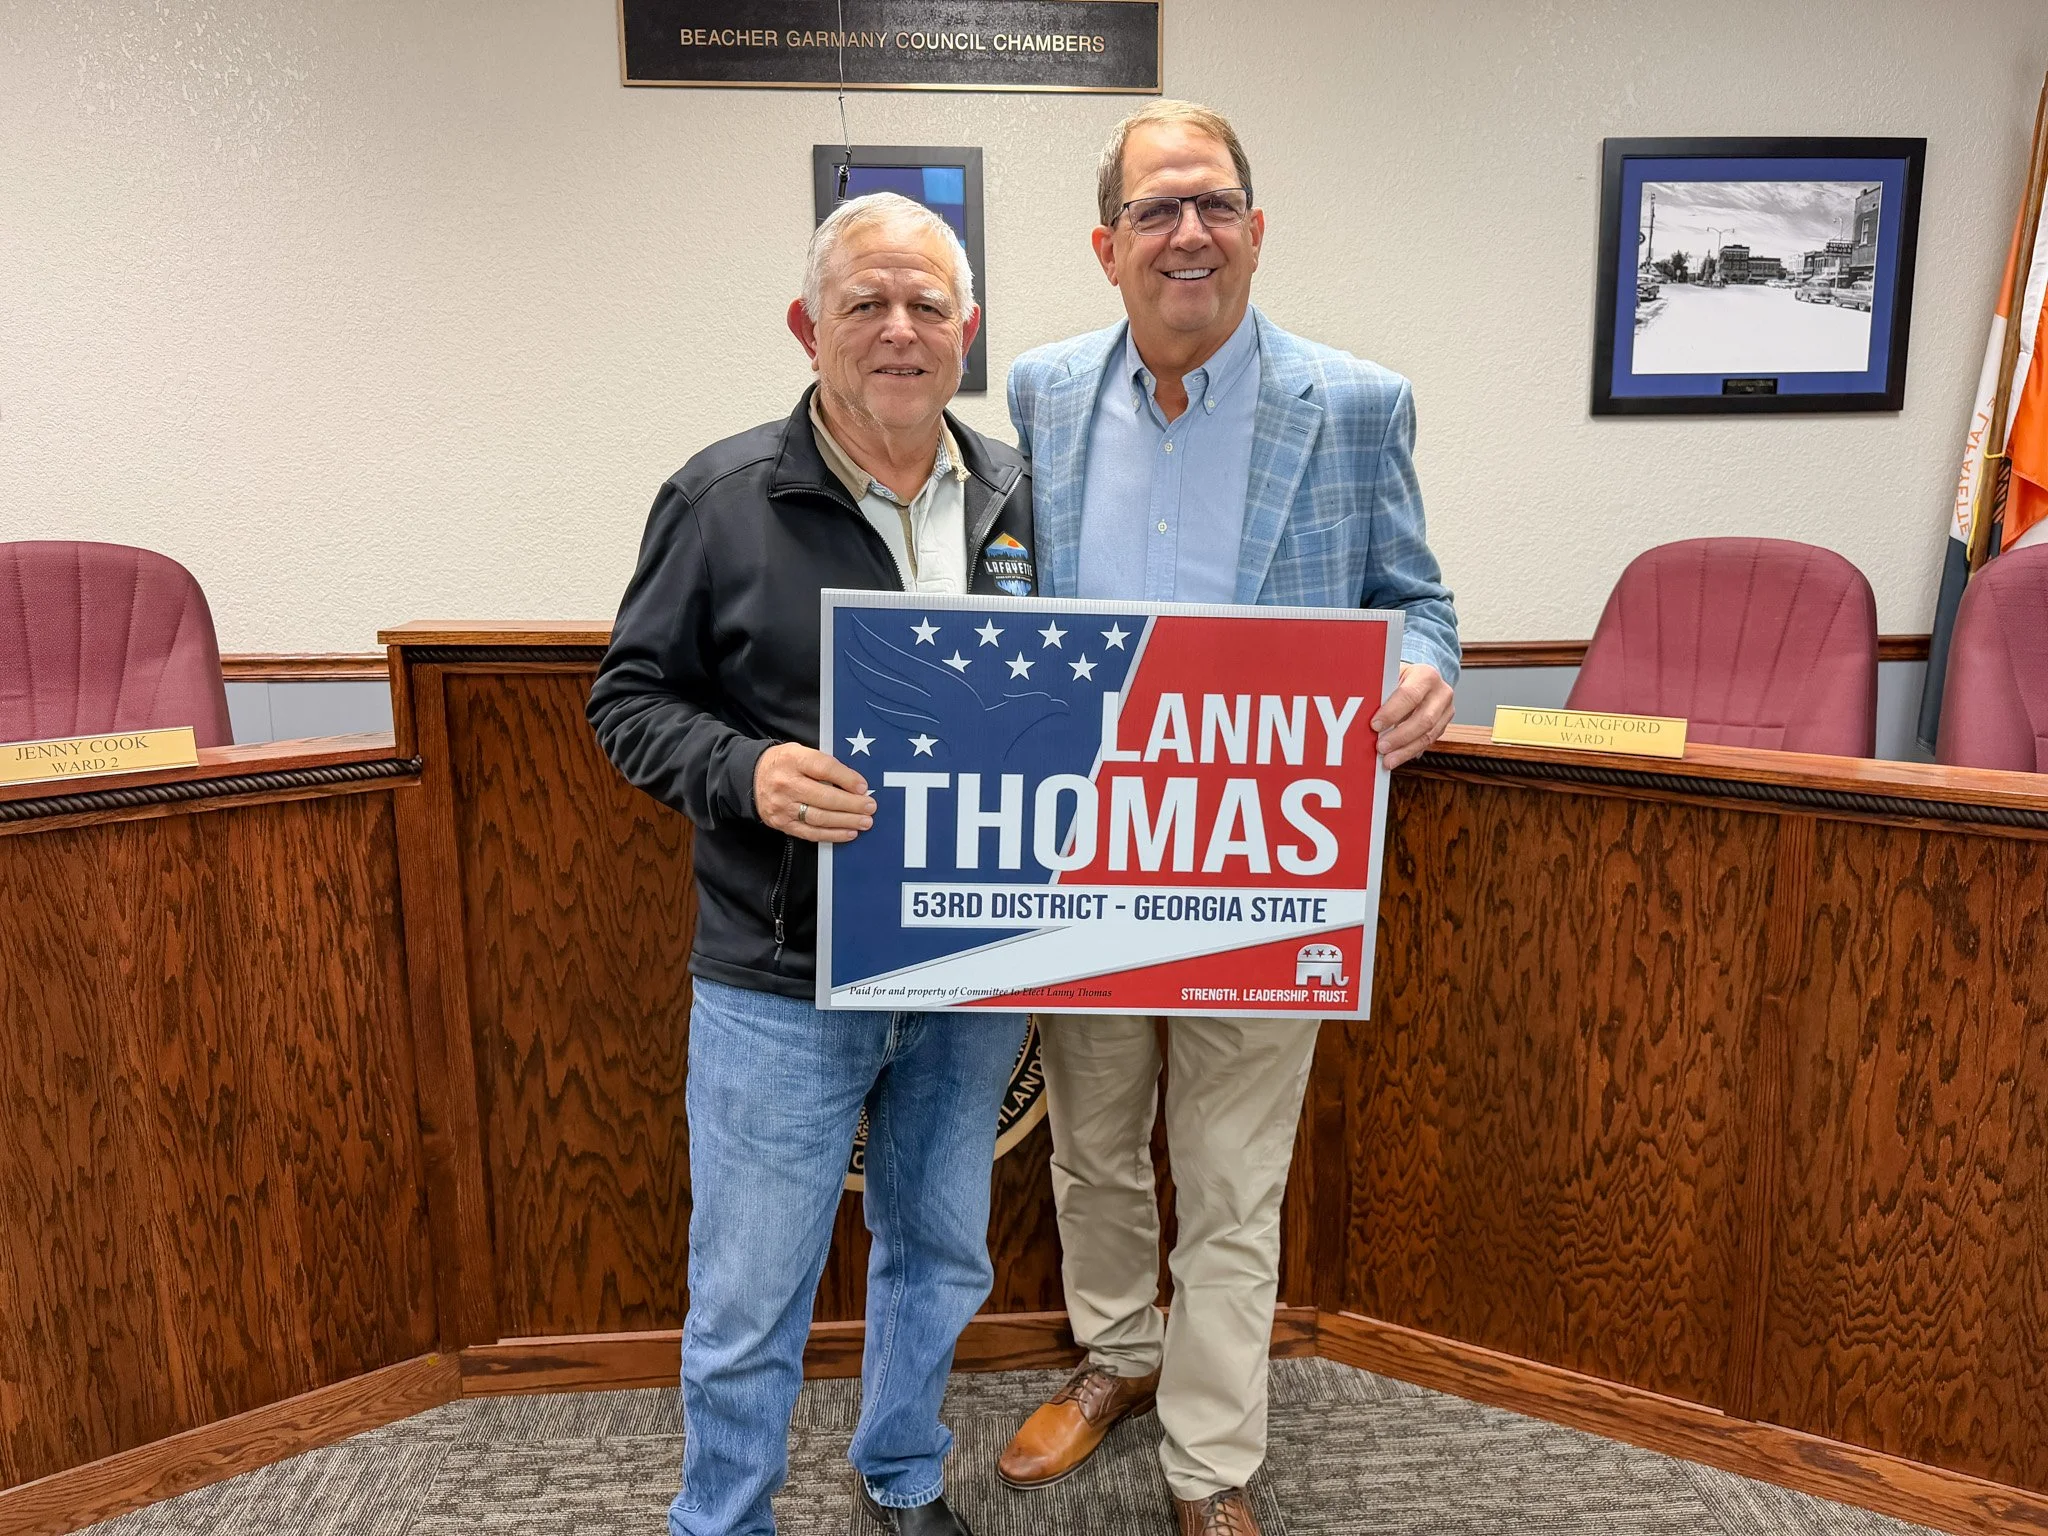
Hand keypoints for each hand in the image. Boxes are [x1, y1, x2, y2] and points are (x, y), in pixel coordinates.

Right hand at [754, 743, 875, 843]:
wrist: (750, 778)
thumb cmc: (783, 763)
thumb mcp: (800, 752)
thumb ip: (824, 763)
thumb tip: (854, 782)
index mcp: (792, 759)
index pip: (824, 768)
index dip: (847, 778)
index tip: (863, 787)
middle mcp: (786, 783)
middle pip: (824, 797)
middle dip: (852, 804)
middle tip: (870, 807)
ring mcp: (783, 806)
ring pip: (820, 817)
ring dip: (846, 821)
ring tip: (864, 821)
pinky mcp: (782, 824)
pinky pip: (811, 833)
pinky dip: (832, 834)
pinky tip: (849, 832)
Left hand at [1372, 663, 1453, 768]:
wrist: (1422, 680)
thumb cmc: (1402, 678)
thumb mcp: (1391, 676)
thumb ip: (1382, 691)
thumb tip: (1361, 712)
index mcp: (1426, 676)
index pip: (1409, 695)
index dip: (1392, 713)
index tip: (1375, 725)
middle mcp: (1441, 693)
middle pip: (1423, 719)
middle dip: (1400, 737)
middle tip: (1381, 747)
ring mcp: (1446, 711)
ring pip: (1428, 735)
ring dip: (1405, 750)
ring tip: (1388, 759)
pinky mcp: (1444, 726)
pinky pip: (1428, 743)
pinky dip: (1410, 751)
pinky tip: (1397, 757)